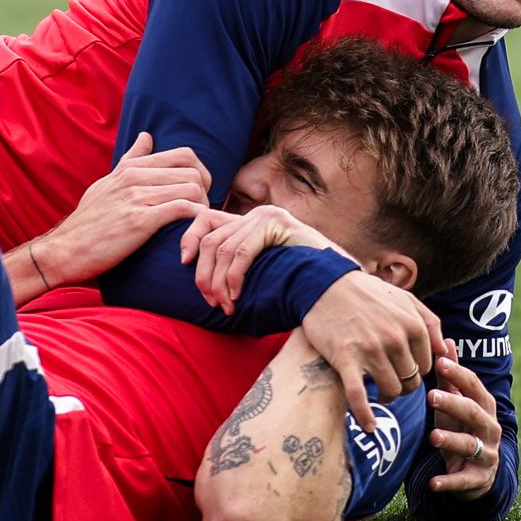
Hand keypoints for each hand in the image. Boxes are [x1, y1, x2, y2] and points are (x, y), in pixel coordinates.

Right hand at [28, 132, 210, 288]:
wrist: (63, 251)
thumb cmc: (86, 223)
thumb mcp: (105, 184)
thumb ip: (129, 160)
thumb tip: (146, 136)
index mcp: (130, 168)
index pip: (184, 154)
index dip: (200, 173)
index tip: (198, 194)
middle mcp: (134, 177)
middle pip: (193, 171)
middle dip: (206, 192)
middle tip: (200, 212)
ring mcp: (137, 197)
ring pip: (192, 188)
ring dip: (202, 208)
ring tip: (195, 225)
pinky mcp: (140, 221)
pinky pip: (183, 209)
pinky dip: (195, 221)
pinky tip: (190, 235)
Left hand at [178, 203, 339, 314]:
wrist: (337, 290)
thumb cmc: (299, 287)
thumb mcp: (261, 273)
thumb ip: (237, 267)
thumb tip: (201, 280)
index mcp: (252, 222)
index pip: (205, 219)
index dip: (189, 239)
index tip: (183, 264)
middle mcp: (258, 214)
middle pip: (210, 237)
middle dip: (203, 274)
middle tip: (211, 302)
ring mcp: (268, 216)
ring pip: (222, 247)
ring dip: (218, 282)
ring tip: (225, 306)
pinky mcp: (277, 225)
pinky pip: (241, 252)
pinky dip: (233, 277)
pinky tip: (237, 297)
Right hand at [299, 272, 445, 424]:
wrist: (325, 284)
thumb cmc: (367, 292)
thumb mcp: (405, 298)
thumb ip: (430, 322)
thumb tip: (445, 350)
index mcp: (412, 325)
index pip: (426, 366)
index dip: (417, 373)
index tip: (404, 372)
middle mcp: (395, 339)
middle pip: (411, 381)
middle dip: (404, 386)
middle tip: (392, 383)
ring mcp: (370, 350)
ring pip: (391, 391)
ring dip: (388, 397)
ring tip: (380, 394)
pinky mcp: (345, 359)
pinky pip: (359, 396)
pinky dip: (365, 415)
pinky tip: (369, 426)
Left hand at [425, 353, 500, 498]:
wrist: (479, 472)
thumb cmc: (462, 428)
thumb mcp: (455, 402)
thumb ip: (450, 375)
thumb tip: (445, 339)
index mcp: (485, 406)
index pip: (474, 387)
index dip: (458, 374)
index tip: (439, 362)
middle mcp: (489, 429)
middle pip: (473, 413)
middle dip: (453, 404)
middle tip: (431, 396)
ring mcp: (487, 454)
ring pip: (470, 445)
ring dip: (452, 440)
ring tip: (433, 436)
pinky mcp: (478, 479)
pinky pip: (464, 481)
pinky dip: (449, 482)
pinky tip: (433, 483)